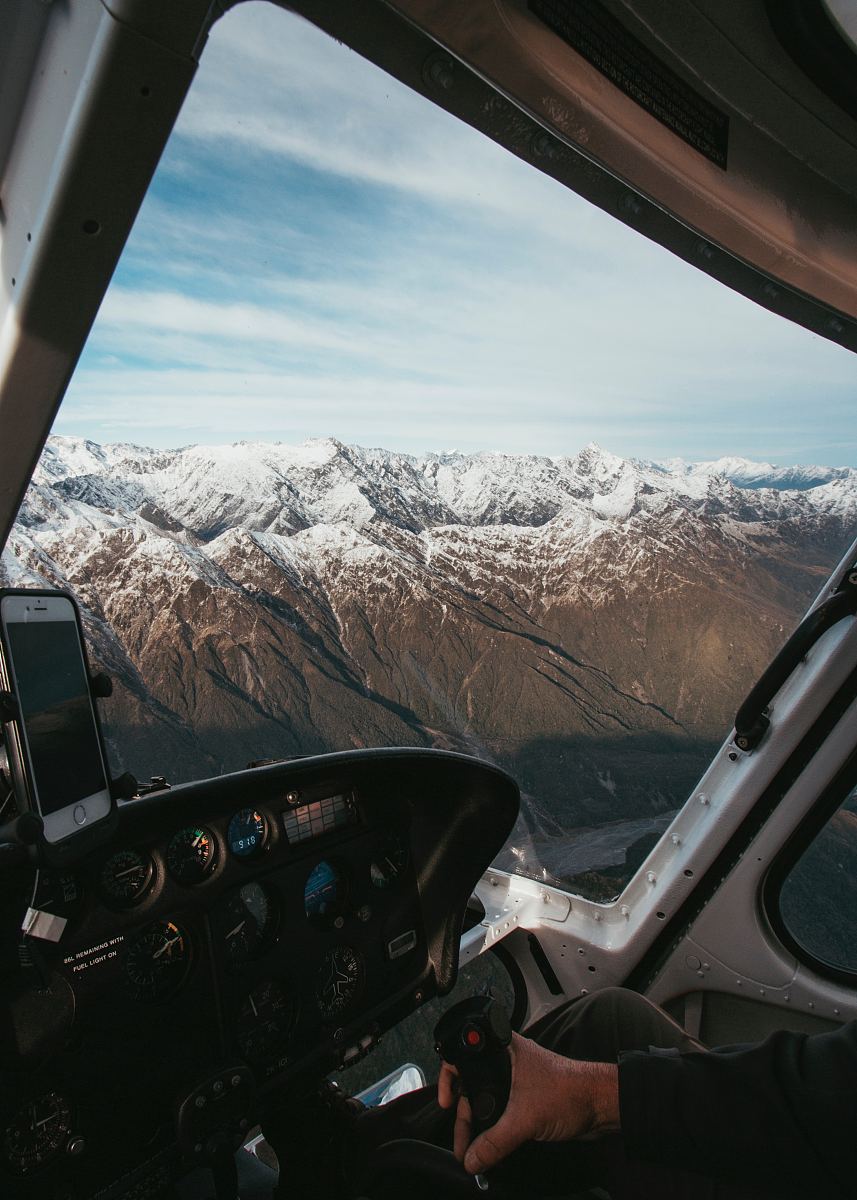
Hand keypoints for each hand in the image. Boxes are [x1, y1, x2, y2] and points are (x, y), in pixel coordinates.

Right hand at [437, 1032, 618, 1174]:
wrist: (600, 1105)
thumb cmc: (570, 1091)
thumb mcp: (525, 1119)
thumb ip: (494, 1143)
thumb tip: (472, 1160)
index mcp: (504, 1051)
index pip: (465, 1057)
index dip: (449, 1078)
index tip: (444, 1102)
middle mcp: (508, 1061)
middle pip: (473, 1086)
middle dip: (465, 1116)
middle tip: (462, 1144)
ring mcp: (517, 1080)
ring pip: (487, 1102)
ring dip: (479, 1127)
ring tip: (472, 1152)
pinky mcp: (526, 1099)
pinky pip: (501, 1113)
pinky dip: (493, 1129)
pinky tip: (489, 1147)